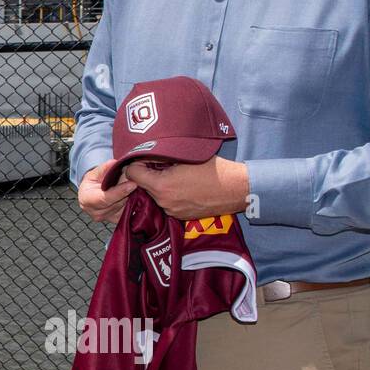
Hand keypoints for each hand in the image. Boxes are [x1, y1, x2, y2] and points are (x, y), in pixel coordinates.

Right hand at [78, 161, 137, 222]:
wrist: (91, 193)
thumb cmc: (92, 182)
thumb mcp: (95, 172)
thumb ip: (104, 168)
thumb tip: (114, 163)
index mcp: (86, 200)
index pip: (105, 198)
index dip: (119, 192)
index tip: (133, 184)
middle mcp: (95, 213)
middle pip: (116, 204)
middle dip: (127, 193)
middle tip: (137, 181)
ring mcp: (105, 218)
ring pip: (124, 208)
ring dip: (130, 198)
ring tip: (134, 187)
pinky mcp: (115, 221)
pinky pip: (127, 213)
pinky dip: (132, 204)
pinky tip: (134, 195)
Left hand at [124, 157, 248, 219]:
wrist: (238, 189)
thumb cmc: (214, 169)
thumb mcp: (185, 155)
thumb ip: (161, 156)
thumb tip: (146, 153)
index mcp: (161, 186)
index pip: (132, 173)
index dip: (136, 163)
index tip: (145, 157)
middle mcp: (163, 202)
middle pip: (143, 184)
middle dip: (148, 173)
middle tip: (162, 163)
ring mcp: (172, 211)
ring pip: (155, 193)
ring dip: (160, 184)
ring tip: (176, 173)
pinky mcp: (181, 216)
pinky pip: (167, 202)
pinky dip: (170, 193)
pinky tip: (184, 185)